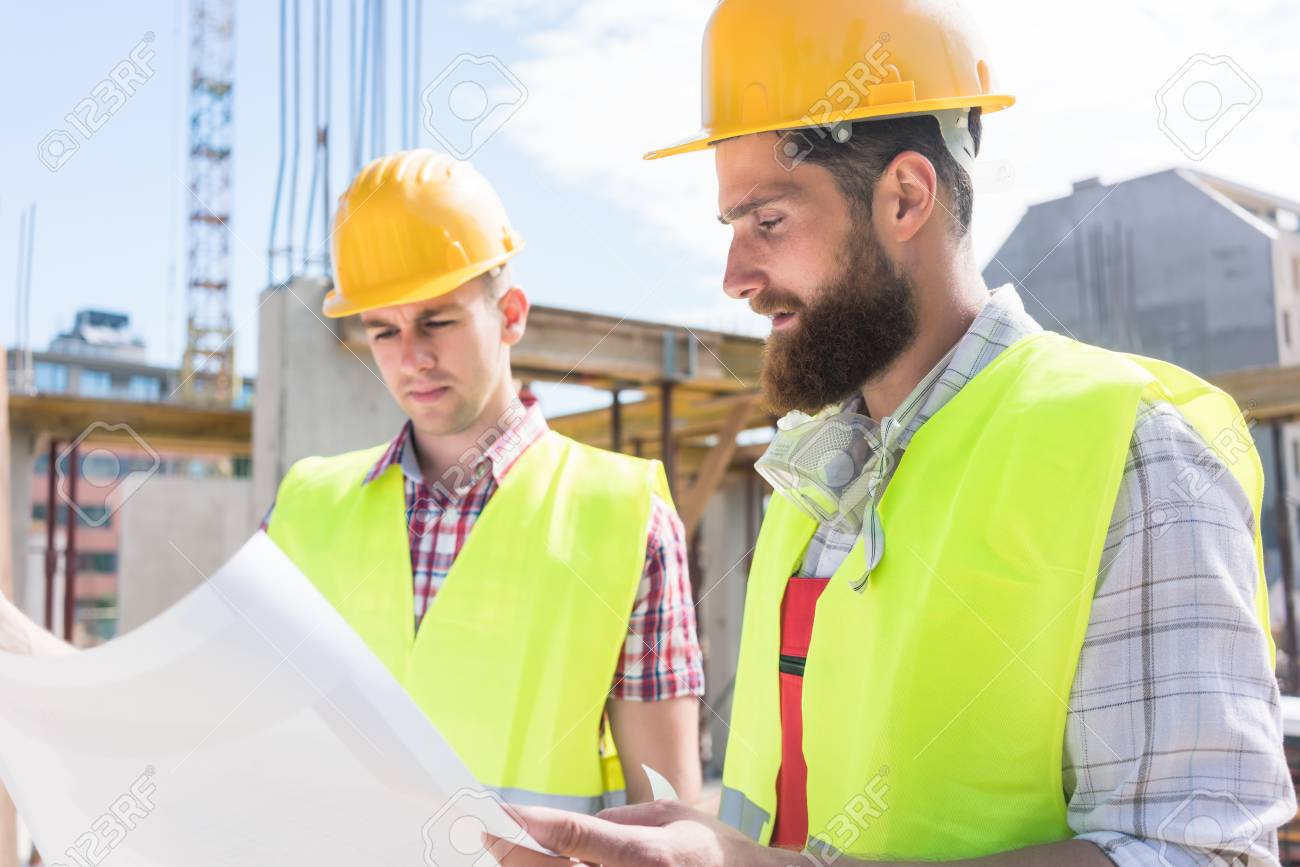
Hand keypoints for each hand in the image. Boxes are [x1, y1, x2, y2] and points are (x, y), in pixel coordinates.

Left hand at [487, 800, 792, 866]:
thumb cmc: (708, 849)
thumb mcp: (666, 817)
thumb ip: (611, 824)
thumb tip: (558, 830)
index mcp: (648, 856)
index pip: (574, 837)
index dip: (527, 824)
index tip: (493, 811)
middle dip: (511, 852)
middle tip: (483, 830)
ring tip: (505, 848)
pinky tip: (534, 864)